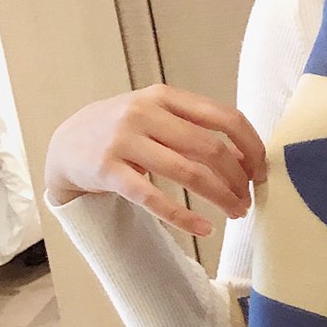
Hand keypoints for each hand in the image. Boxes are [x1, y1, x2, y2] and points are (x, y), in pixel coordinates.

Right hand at [44, 84, 267, 238]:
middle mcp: (145, 113)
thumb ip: (196, 130)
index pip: (224, 117)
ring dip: (220, 197)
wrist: (65, 144)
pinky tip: (205, 229)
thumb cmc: (124, 130)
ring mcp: (124, 140)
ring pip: (188, 172)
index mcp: (165, 96)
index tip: (262, 171)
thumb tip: (244, 159)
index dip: (251, 146)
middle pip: (209, 148)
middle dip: (238, 179)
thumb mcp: (158, 118)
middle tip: (248, 200)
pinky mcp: (107, 171)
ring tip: (235, 212)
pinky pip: (153, 198)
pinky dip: (184, 217)